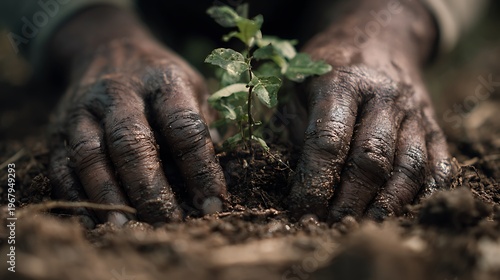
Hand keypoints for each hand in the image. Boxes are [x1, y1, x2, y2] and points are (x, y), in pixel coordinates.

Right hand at [47, 7, 225, 225]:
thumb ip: (201, 128)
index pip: (183, 127)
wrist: (106, 48)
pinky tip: (95, 223)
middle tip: (170, 224)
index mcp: (162, 81)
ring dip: (109, 197)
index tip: (212, 203)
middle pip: (131, 143)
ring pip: (91, 157)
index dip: (200, 168)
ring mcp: (83, 111)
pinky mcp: (58, 130)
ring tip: (128, 228)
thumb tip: (210, 182)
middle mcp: (119, 93)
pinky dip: (77, 198)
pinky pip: (62, 167)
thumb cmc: (159, 80)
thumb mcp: (190, 87)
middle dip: (151, 188)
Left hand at [286, 0, 451, 222]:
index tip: (302, 210)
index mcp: (343, 82)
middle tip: (331, 226)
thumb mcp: (298, 80)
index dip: (314, 181)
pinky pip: (437, 163)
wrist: (380, 38)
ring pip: (409, 167)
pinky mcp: (434, 124)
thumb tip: (299, 177)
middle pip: (371, 159)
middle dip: (349, 200)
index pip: (328, 141)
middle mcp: (384, 97)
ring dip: (387, 204)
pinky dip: (424, 193)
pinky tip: (405, 211)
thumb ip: (294, 123)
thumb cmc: (329, 65)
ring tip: (365, 226)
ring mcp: (414, 111)